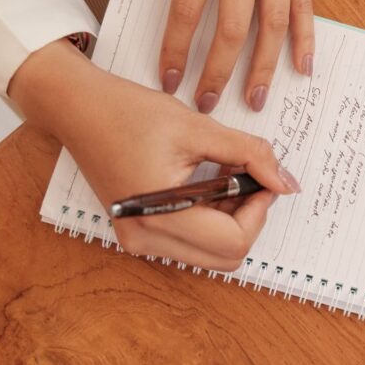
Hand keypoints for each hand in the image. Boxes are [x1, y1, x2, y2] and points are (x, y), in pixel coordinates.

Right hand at [10, 40, 300, 270]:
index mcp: (160, 215)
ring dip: (231, 219)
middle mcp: (146, 239)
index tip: (263, 175)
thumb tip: (286, 183)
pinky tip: (208, 182)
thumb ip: (250, 155)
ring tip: (225, 174)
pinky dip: (211, 219)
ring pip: (212, 253)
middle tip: (248, 175)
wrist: (78, 109)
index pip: (234, 241)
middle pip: (227, 256)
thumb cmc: (129, 112)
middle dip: (248, 217)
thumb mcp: (200, 127)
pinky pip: (191, 242)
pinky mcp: (139, 232)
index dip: (260, 209)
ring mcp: (140, 240)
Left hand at [139, 0, 326, 113]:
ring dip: (263, 68)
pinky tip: (302, 67)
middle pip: (232, 30)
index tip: (170, 79)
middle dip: (218, 72)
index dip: (177, 50)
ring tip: (256, 99)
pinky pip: (305, 5)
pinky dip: (305, 38)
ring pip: (272, 26)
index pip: (188, 10)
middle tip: (209, 103)